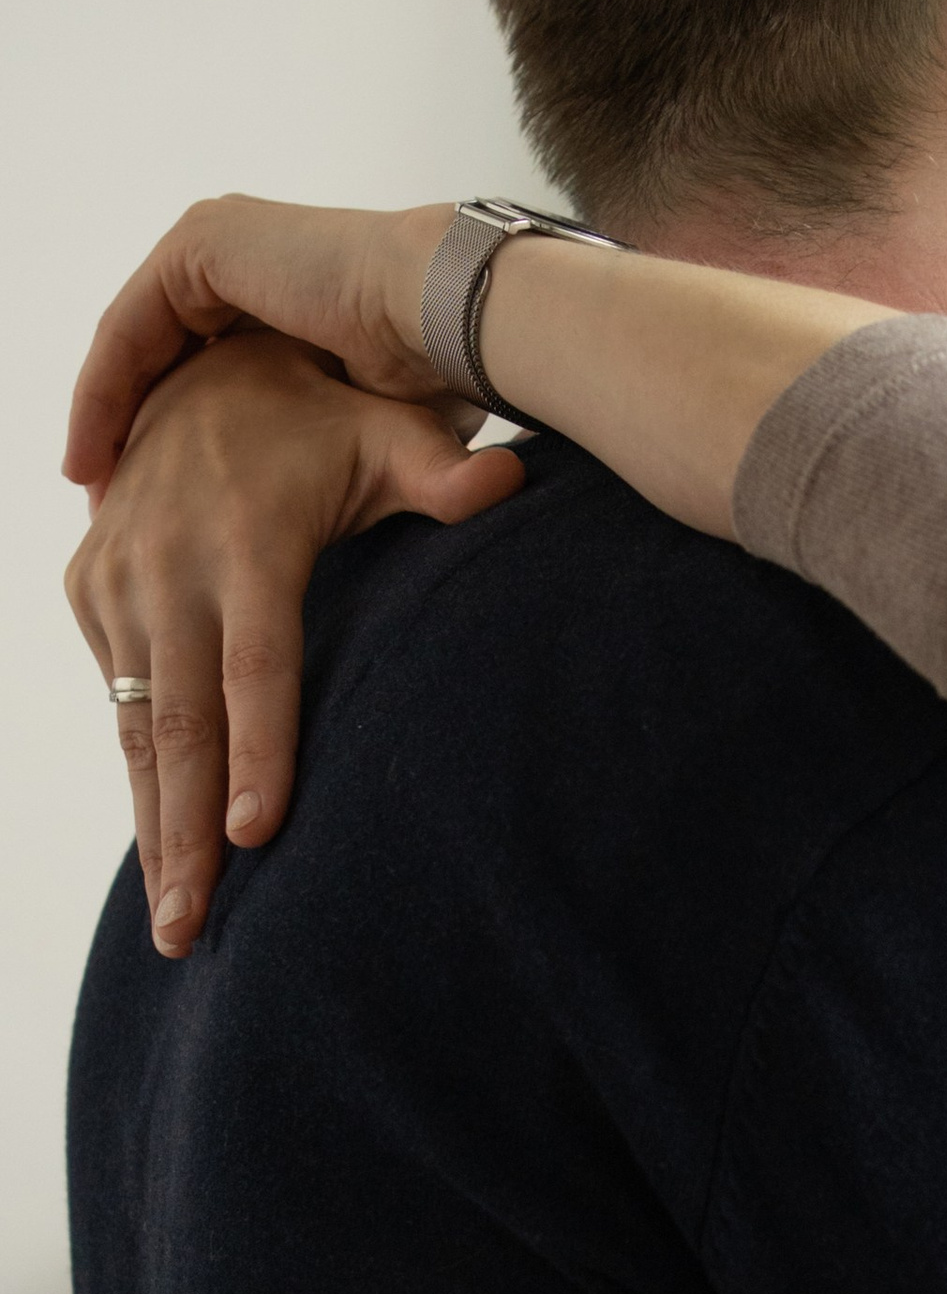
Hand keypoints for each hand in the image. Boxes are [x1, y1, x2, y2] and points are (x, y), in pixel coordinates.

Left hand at [63, 194, 452, 488]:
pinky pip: (128, 327)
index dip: (172, 431)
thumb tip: (312, 503)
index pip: (202, 358)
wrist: (448, 320)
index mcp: (286, 282)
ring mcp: (219, 239)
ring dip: (104, 413)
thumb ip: (317, 436)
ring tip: (90, 484)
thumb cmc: (433, 375)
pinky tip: (95, 456)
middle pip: (160, 348)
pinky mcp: (201, 245)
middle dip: (128, 424)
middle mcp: (247, 253)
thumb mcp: (359, 417)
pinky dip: (104, 392)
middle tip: (104, 500)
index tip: (151, 503)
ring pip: (135, 339)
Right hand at [65, 331, 523, 956]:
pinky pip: (115, 699)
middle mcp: (168, 566)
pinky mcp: (89, 587)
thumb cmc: (322, 416)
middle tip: (193, 931)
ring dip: (150, 826)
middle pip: (175, 724)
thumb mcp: (387, 431)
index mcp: (246, 542)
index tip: (254, 834)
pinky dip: (136, 773)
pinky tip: (160, 842)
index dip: (255, 752)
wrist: (200, 363)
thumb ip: (444, 471)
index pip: (254, 669)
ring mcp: (118, 580)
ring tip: (174, 921)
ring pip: (134, 727)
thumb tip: (511, 483)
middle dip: (182, 836)